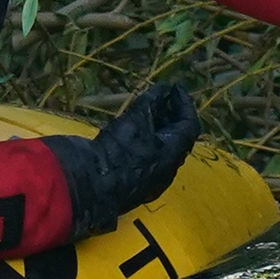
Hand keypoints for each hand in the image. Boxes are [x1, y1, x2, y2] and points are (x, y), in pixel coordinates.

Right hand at [46, 82, 201, 239]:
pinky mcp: (137, 190)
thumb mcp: (136, 118)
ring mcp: (154, 183)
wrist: (90, 185)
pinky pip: (149, 164)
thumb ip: (152, 101)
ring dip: (157, 132)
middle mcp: (169, 171)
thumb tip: (164, 90)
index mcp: (174, 153)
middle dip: (170, 117)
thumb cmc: (117, 150)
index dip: (184, 103)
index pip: (189, 124)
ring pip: (162, 153)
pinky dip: (146, 146)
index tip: (174, 88)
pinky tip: (132, 138)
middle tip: (161, 100)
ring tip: (145, 115)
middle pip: (177, 139)